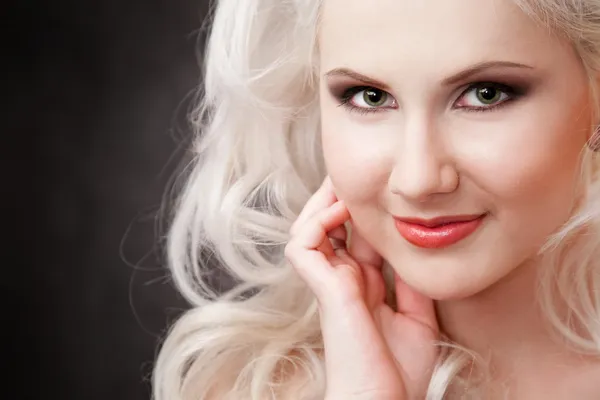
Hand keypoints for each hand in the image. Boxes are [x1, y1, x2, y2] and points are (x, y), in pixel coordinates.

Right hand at [285, 177, 439, 399]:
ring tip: (345, 184)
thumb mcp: (417, 316)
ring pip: (307, 227)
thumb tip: (417, 248)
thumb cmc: (399, 372)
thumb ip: (411, 282)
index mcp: (362, 283)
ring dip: (323, 202)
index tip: (380, 186)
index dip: (362, 208)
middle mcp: (342, 278)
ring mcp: (330, 282)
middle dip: (338, 196)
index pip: (353, 233)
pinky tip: (341, 211)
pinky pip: (303, 244)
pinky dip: (317, 222)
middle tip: (357, 175)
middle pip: (327, 224)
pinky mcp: (325, 288)